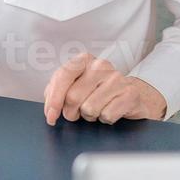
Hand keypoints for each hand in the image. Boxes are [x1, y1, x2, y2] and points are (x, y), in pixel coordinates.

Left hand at [43, 53, 167, 124]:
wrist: (130, 97)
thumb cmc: (98, 92)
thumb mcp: (76, 86)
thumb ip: (57, 89)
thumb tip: (49, 104)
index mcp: (84, 60)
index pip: (63, 76)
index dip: (53, 99)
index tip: (50, 117)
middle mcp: (101, 65)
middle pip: (73, 97)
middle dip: (71, 112)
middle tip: (77, 114)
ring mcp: (117, 78)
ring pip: (89, 109)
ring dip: (89, 116)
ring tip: (96, 109)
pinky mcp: (130, 93)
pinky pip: (107, 115)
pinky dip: (105, 119)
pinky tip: (109, 111)